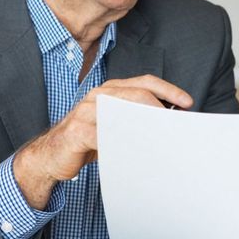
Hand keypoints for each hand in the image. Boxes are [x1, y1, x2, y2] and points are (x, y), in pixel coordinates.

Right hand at [13, 75, 192, 207]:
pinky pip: (104, 135)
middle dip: (161, 109)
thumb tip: (170, 123)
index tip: (188, 103)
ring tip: (164, 138)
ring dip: (146, 126)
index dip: (168, 90)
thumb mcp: (114, 125)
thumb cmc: (88, 140)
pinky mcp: (77, 131)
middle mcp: (99, 96)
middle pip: (137, 95)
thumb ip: (135, 118)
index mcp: (110, 90)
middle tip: (177, 126)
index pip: (144, 82)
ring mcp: (86, 112)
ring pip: (123, 112)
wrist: (50, 155)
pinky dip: (123, 143)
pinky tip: (136, 152)